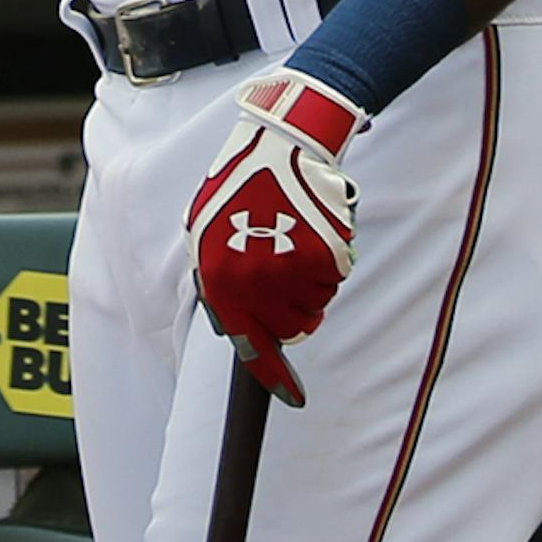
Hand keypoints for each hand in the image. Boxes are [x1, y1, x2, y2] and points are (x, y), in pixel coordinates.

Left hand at [185, 68, 363, 406]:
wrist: (281, 142)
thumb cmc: (241, 184)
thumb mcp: (206, 229)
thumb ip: (217, 278)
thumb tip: (232, 328)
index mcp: (219, 278)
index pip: (249, 345)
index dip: (274, 377)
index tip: (294, 399)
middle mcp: (254, 282)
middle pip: (290, 328)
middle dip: (290, 308)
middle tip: (286, 268)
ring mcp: (291, 269)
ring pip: (315, 305)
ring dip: (309, 284)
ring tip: (295, 239)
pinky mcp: (326, 255)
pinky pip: (335, 278)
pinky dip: (330, 262)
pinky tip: (314, 229)